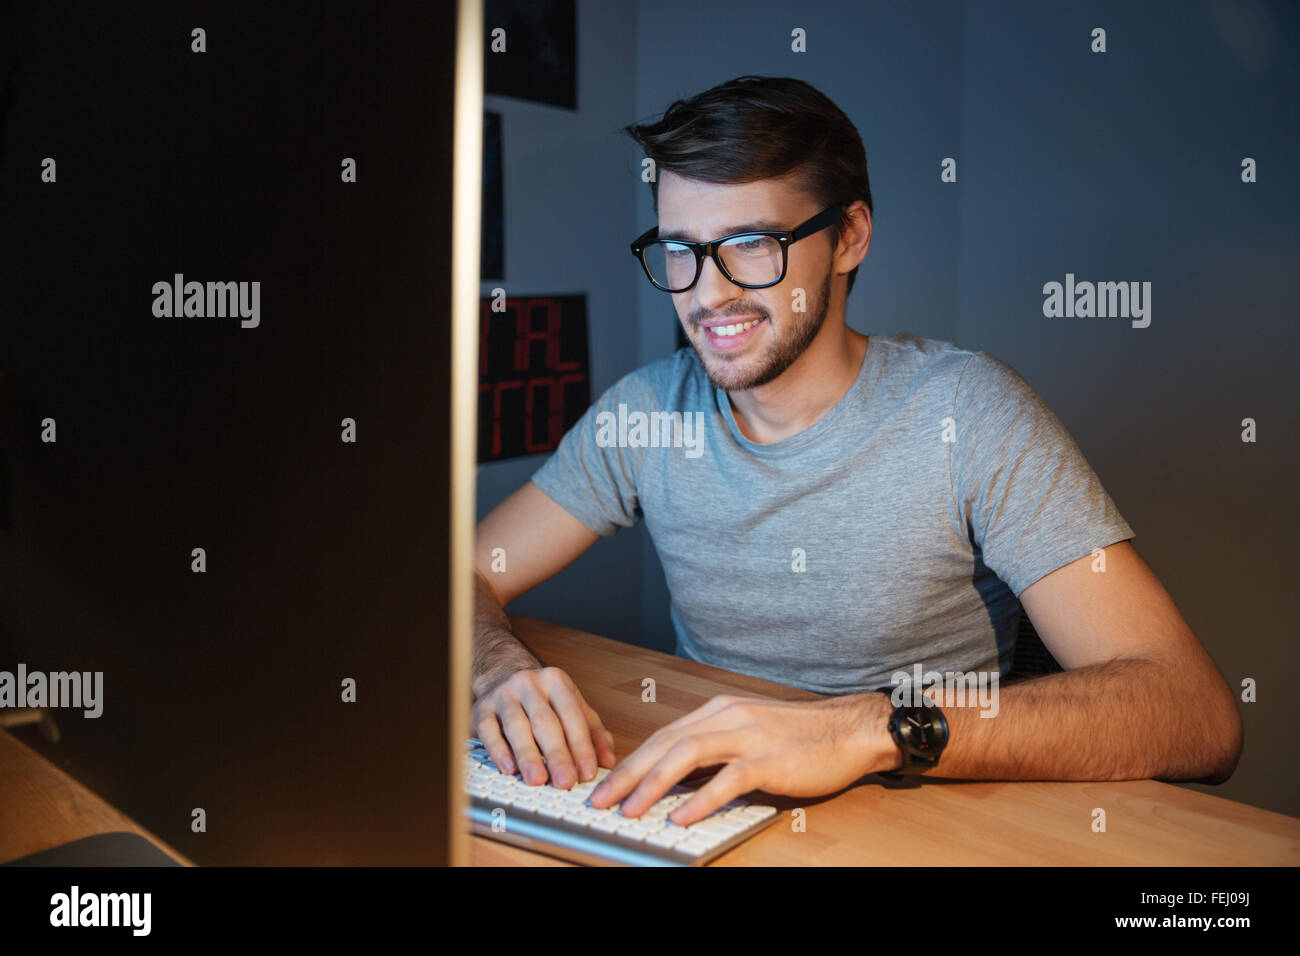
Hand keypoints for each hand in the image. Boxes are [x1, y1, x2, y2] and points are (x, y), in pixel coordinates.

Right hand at [471, 666, 616, 788]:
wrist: (502, 676)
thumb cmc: (543, 700)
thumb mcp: (573, 709)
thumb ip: (593, 733)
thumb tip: (608, 762)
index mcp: (556, 681)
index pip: (572, 715)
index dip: (581, 745)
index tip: (587, 773)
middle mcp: (529, 683)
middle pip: (545, 722)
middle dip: (557, 755)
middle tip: (565, 782)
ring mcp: (503, 694)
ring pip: (517, 726)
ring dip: (528, 755)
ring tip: (538, 780)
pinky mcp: (481, 708)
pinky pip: (489, 730)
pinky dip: (499, 750)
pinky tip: (508, 768)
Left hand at [587, 692, 897, 826]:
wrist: (848, 729)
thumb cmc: (799, 737)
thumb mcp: (746, 734)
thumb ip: (712, 751)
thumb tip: (673, 781)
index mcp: (717, 711)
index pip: (661, 736)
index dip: (629, 761)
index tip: (604, 785)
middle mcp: (726, 717)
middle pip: (664, 743)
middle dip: (626, 774)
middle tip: (599, 800)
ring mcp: (748, 735)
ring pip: (686, 755)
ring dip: (652, 785)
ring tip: (629, 811)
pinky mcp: (770, 759)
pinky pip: (727, 779)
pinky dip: (700, 799)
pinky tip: (681, 817)